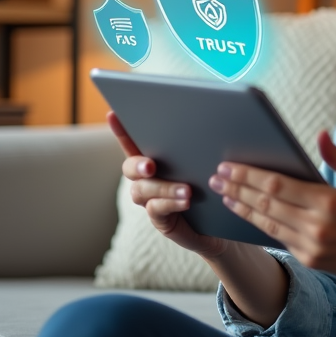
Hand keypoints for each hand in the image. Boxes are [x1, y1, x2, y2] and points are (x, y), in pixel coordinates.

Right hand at [107, 111, 228, 259]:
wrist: (221, 222)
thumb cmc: (212, 186)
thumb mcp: (206, 162)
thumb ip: (200, 145)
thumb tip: (210, 123)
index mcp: (157, 159)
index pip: (133, 143)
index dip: (122, 130)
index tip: (113, 114)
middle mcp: (147, 178)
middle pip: (130, 168)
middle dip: (138, 164)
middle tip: (151, 165)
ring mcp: (151, 199)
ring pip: (143, 190)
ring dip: (164, 187)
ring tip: (187, 190)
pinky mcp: (160, 218)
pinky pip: (156, 209)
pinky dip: (170, 203)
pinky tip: (186, 201)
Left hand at [209, 131, 335, 278]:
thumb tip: (321, 135)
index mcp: (329, 202)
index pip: (278, 185)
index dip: (249, 175)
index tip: (229, 166)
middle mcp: (317, 226)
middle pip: (266, 204)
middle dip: (238, 188)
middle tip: (216, 177)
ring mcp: (311, 246)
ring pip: (267, 224)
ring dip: (242, 207)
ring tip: (224, 194)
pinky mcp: (310, 260)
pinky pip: (278, 238)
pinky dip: (259, 224)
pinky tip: (246, 213)